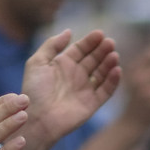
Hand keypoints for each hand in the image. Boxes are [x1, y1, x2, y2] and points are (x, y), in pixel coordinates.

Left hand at [19, 28, 122, 149]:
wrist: (38, 118)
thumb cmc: (34, 91)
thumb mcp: (37, 62)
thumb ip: (52, 45)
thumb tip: (68, 31)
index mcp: (63, 64)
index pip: (81, 49)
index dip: (90, 41)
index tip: (99, 33)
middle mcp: (76, 75)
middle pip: (93, 59)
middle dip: (102, 50)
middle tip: (110, 43)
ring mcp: (85, 89)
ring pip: (102, 73)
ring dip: (109, 63)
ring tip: (114, 55)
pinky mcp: (92, 103)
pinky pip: (106, 90)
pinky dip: (113, 81)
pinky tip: (116, 70)